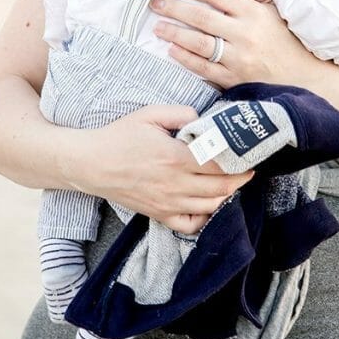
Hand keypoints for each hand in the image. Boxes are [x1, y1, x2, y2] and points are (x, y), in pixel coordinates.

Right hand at [59, 103, 254, 232]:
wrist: (91, 164)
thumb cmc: (119, 137)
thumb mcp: (150, 114)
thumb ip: (181, 113)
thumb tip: (203, 119)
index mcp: (175, 158)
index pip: (219, 164)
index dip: (238, 161)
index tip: (248, 154)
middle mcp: (175, 184)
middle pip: (221, 187)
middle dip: (240, 179)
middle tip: (248, 169)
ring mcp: (168, 203)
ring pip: (211, 207)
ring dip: (227, 196)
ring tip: (233, 184)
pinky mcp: (159, 215)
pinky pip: (190, 226)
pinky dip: (206, 219)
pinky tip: (210, 207)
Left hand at [148, 0, 315, 87]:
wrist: (304, 79)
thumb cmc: (286, 40)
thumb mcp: (275, 8)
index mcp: (254, 12)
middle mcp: (246, 34)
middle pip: (201, 17)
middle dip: (173, 8)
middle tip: (155, 3)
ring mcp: (239, 59)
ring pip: (199, 43)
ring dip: (174, 33)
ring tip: (158, 27)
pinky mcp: (234, 81)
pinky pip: (204, 69)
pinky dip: (185, 59)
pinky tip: (172, 50)